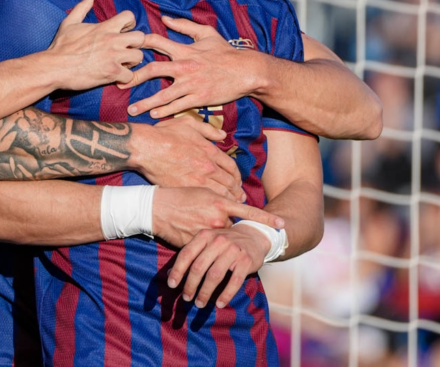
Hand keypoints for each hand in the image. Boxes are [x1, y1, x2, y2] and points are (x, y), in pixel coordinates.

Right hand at [47, 0, 144, 89]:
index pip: (129, 16)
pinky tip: (115, 77)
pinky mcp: (112, 73)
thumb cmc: (61, 46)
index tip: (123, 31)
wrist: (54, 67)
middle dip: (135, 44)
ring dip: (132, 62)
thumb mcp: (69, 23)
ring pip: (139, 57)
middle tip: (126, 50)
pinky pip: (130, 75)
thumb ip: (82, 8)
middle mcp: (112, 40)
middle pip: (141, 37)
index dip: (129, 23)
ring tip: (121, 64)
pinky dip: (124, 78)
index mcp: (104, 27)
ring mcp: (113, 57)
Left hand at [123, 16, 267, 118]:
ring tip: (131, 110)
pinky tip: (153, 116)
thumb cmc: (226, 51)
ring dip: (145, 103)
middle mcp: (184, 66)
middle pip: (152, 70)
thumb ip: (184, 25)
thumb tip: (164, 18)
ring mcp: (191, 84)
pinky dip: (164, 111)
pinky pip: (177, 107)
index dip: (139, 43)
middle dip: (133, 77)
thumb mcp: (206, 33)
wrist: (246, 71)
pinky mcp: (198, 98)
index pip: (156, 42)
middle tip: (117, 83)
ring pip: (162, 95)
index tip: (124, 48)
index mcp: (184, 50)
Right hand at [128, 116, 242, 200]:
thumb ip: (208, 129)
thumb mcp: (188, 124)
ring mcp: (197, 180)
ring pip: (220, 193)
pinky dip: (213, 204)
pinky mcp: (186, 190)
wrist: (146, 148)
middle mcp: (207, 167)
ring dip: (229, 200)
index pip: (232, 167)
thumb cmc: (164, 134)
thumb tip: (223, 135)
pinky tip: (214, 206)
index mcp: (210, 151)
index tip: (237, 182)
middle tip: (239, 197)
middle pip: (229, 183)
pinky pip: (205, 199)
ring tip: (231, 205)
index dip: (237, 176)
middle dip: (236, 191)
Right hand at [151, 187, 283, 249]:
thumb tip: (234, 202)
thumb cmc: (179, 195)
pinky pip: (208, 248)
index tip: (282, 225)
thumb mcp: (203, 190)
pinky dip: (207, 246)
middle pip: (234, 229)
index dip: (266, 219)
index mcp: (220, 203)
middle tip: (221, 226)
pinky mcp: (198, 244)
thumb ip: (221, 198)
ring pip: (222, 239)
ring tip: (204, 231)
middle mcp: (217, 219)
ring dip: (218, 238)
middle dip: (230, 229)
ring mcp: (207, 233)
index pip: (249, 212)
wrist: (156, 208)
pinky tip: (195, 237)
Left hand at [168, 225, 271, 308]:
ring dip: (205, 293)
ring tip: (199, 303)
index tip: (172, 285)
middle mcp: (218, 241)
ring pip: (214, 275)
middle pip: (199, 267)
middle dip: (190, 285)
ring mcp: (233, 250)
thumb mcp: (207, 243)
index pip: (186, 254)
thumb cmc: (224, 243)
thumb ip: (191, 255)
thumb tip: (169, 274)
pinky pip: (234, 281)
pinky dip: (226, 295)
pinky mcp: (246, 261)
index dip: (177, 271)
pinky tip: (220, 304)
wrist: (254, 235)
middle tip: (186, 298)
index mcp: (205, 235)